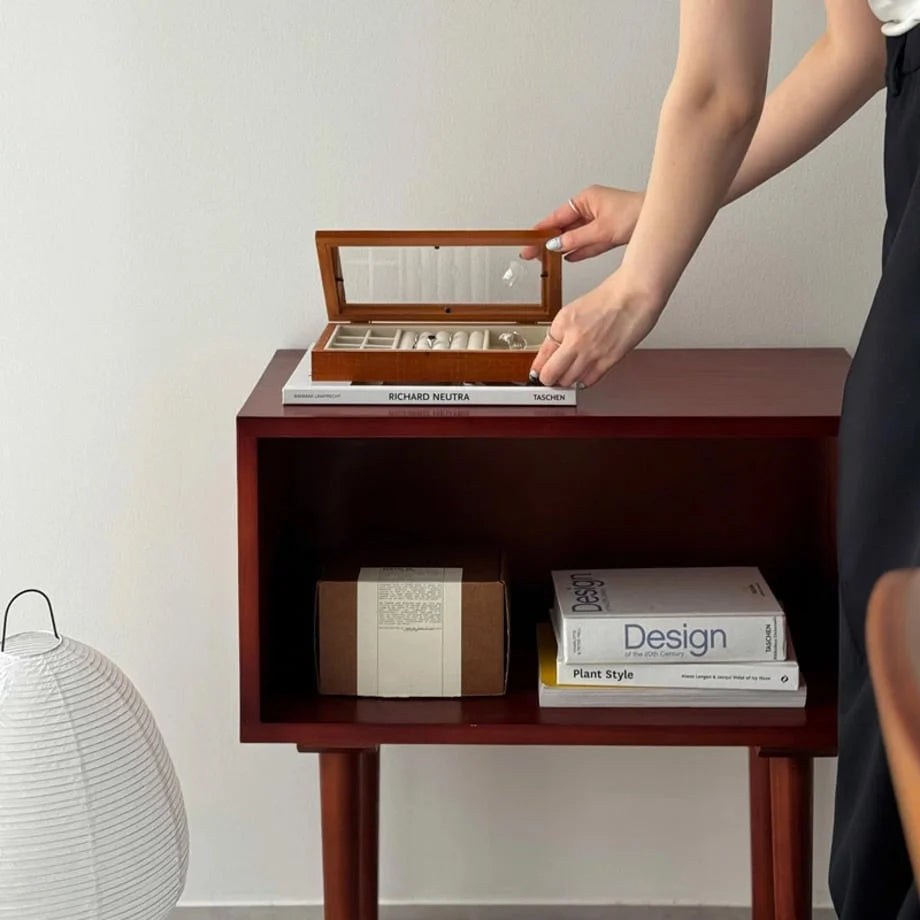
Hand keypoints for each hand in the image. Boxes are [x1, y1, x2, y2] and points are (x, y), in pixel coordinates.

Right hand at [520, 185, 644, 261]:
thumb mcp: (600, 230)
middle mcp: (590, 209)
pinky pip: (587, 243)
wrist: (658, 219)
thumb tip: (555, 245)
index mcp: (586, 200)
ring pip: (574, 236)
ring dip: (562, 247)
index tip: (528, 242)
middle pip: (563, 227)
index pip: (556, 217)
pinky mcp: (607, 233)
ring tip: (544, 258)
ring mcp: (598, 221)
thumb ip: (575, 238)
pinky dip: (577, 250)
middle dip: (548, 241)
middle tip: (532, 254)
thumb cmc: (635, 214)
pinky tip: (567, 257)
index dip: (541, 231)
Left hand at [529, 271, 662, 387]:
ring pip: (568, 382)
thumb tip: (554, 351)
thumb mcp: (576, 310)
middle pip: (550, 375)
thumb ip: (563, 332)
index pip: (541, 356)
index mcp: (562, 324)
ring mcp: (590, 352)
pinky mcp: (608, 360)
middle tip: (552, 379)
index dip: (538, 369)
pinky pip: (588, 381)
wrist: (636, 293)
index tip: (538, 373)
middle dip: (549, 379)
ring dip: (567, 381)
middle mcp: (573, 339)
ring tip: (570, 376)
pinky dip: (584, 381)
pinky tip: (585, 374)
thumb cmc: (612, 297)